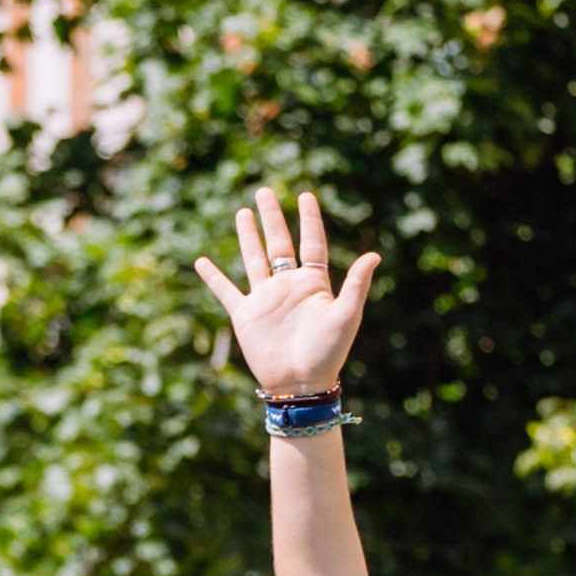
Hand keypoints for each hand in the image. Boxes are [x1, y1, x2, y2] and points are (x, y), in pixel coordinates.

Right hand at [193, 188, 382, 399]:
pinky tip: (202, 261)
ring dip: (248, 236)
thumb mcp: (346, 316)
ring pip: (254, 259)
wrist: (300, 384)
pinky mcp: (246, 315)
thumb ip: (356, 285)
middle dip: (272, 217)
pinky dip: (214, 277)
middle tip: (265, 192)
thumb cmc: (328, 353)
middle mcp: (288, 285)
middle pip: (279, 243)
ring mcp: (265, 299)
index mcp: (313, 282)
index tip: (305, 195)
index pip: (312, 242)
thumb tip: (374, 255)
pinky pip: (226, 291)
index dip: (309, 219)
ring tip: (243, 212)